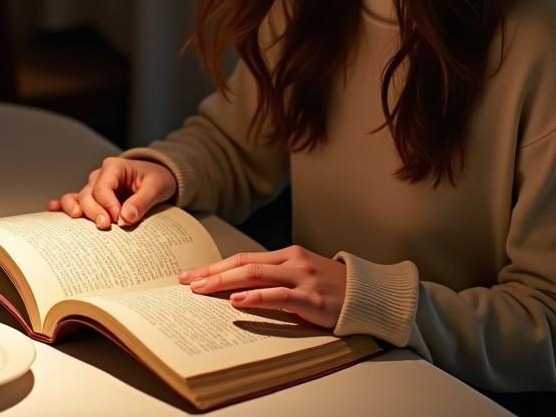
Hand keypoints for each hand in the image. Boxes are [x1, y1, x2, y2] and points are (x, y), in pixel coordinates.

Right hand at [47, 157, 176, 228]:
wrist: (158, 179)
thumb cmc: (158, 179)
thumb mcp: (157, 187)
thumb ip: (143, 201)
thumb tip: (126, 217)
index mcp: (114, 167)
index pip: (103, 187)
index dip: (107, 204)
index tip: (117, 219)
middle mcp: (100, 176)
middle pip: (89, 195)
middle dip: (94, 211)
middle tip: (105, 226)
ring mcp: (94, 187)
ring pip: (78, 198)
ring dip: (75, 209)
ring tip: (75, 217)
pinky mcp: (93, 199)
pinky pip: (73, 200)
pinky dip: (62, 205)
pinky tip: (52, 210)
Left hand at [179, 246, 346, 329]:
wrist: (368, 295)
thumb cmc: (332, 288)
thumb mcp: (302, 276)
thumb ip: (275, 278)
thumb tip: (237, 288)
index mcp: (287, 255)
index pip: (243, 258)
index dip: (215, 266)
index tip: (191, 274)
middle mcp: (292, 262)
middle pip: (244, 264)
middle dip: (212, 273)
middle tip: (187, 282)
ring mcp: (302, 279)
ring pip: (256, 275)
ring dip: (225, 282)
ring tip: (202, 290)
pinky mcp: (312, 299)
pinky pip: (278, 296)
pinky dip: (255, 297)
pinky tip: (237, 301)